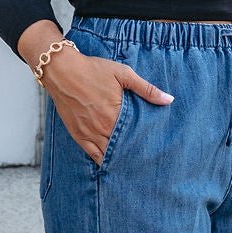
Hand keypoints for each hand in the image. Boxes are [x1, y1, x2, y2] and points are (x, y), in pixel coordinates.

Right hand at [42, 45, 174, 164]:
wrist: (62, 70)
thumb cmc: (93, 70)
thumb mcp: (123, 74)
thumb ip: (146, 89)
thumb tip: (169, 99)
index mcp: (116, 115)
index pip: (135, 137)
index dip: (145, 144)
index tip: (154, 149)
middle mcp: (102, 128)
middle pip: (122, 148)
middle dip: (133, 153)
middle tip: (146, 159)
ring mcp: (89, 133)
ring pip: (108, 154)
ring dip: (119, 158)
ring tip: (131, 163)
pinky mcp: (78, 134)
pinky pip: (92, 154)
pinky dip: (102, 160)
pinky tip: (110, 163)